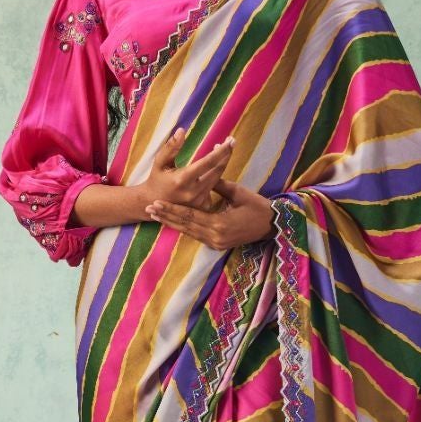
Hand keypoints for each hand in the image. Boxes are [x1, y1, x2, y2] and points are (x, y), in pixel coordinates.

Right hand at [140, 125, 236, 212]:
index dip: (221, 151)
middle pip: (217, 171)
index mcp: (182, 179)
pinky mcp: (202, 206)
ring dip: (221, 165)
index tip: (231, 140)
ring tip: (221, 153)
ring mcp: (199, 201)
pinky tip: (213, 169)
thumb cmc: (156, 179)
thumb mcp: (159, 162)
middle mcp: (194, 191)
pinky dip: (215, 177)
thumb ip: (171, 147)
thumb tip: (182, 130)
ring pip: (218, 179)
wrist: (153, 203)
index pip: (208, 163)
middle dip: (225, 155)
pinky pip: (214, 188)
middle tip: (230, 142)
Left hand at [145, 173, 274, 249]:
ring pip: (188, 232)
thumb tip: (202, 176)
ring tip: (156, 215)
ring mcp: (216, 243)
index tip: (156, 203)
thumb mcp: (237, 192)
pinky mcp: (218, 245)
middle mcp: (215, 237)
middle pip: (185, 225)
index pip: (189, 215)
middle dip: (166, 216)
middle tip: (149, 209)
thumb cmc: (256, 206)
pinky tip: (172, 222)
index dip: (171, 209)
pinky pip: (196, 236)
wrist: (271, 225)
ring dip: (172, 223)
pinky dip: (184, 228)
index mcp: (219, 224)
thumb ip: (217, 185)